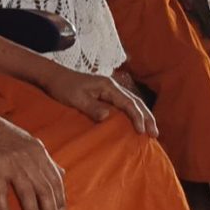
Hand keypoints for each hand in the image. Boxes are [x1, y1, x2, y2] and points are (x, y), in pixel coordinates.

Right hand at [0, 112, 67, 209]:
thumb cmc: (1, 133)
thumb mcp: (28, 142)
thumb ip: (45, 159)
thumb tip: (62, 174)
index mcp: (38, 151)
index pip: (55, 179)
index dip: (59, 198)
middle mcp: (28, 157)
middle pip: (44, 188)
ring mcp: (11, 162)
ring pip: (26, 192)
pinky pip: (0, 190)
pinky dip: (3, 206)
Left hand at [42, 67, 158, 137]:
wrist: (54, 76)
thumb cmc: (63, 87)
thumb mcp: (76, 99)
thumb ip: (92, 107)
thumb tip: (107, 117)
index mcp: (108, 86)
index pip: (128, 102)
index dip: (137, 117)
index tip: (141, 131)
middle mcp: (112, 86)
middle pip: (135, 101)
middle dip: (147, 117)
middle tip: (155, 133)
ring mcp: (110, 90)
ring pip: (132, 102)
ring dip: (143, 115)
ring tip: (151, 130)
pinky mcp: (106, 94)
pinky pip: (124, 104)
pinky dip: (134, 113)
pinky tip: (136, 123)